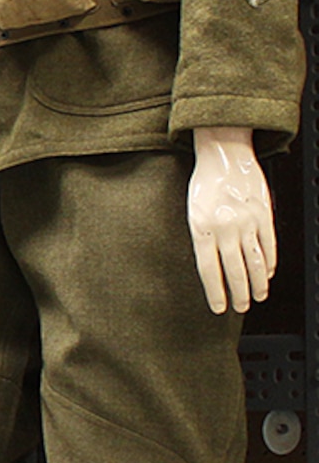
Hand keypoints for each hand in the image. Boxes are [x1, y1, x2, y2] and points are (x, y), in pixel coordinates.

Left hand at [188, 127, 275, 313]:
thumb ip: (202, 238)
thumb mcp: (192, 211)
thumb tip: (212, 267)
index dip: (215, 292)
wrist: (225, 155)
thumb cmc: (204, 183)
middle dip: (238, 293)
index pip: (209, 270)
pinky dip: (270, 262)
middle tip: (240, 308)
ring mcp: (247, 222)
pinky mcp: (264, 215)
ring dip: (258, 283)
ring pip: (255, 261)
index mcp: (201, 228)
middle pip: (234, 270)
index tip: (218, 308)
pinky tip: (268, 273)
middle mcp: (225, 227)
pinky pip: (269, 245)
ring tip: (257, 296)